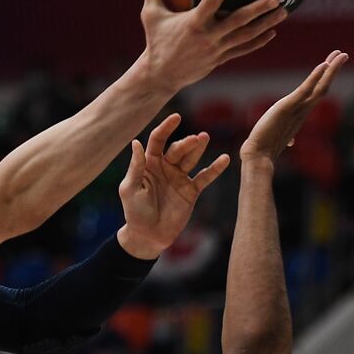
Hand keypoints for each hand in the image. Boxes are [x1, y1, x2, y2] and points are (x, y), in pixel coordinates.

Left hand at [116, 113, 229, 259]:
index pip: (158, 140)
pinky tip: (224, 159)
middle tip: (196, 139)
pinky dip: (215, 169)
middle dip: (186, 143)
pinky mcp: (191, 191)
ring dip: (198, 148)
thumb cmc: (135, 212)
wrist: (149, 236)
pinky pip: (205, 177)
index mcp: (149, 164)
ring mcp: (180, 178)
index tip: (176, 117)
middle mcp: (165, 167)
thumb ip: (135, 167)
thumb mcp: (129, 189)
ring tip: (204, 138)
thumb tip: (136, 142)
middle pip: (177, 149)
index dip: (166, 128)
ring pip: (191, 159)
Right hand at [138, 0, 287, 95]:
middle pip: (238, 22)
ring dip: (265, 24)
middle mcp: (208, 37)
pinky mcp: (220, 59)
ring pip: (245, 36)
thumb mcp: (150, 14)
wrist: (161, 75)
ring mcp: (217, 50)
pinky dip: (258, 42)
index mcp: (193, 24)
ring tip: (283, 12)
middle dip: (258, 10)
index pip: (210, 4)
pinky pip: (243, 50)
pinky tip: (272, 33)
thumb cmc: (155, 41)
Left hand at [240, 50, 347, 165]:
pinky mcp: (288, 107)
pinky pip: (305, 90)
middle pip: (324, 87)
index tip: (330, 65)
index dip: (325, 78)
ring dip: (331, 69)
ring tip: (341, 54)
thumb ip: (288, 135)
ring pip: (320, 87)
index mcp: (301, 115)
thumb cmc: (265, 148)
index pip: (317, 93)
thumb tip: (292, 141)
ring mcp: (298, 109)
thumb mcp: (278, 137)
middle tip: (343, 54)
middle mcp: (303, 111)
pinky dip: (315, 77)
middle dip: (334, 70)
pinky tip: (324, 64)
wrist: (258, 157)